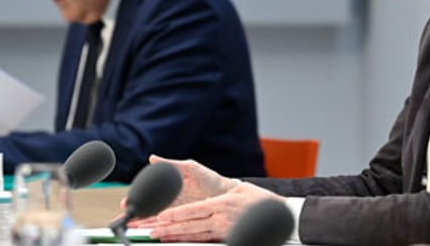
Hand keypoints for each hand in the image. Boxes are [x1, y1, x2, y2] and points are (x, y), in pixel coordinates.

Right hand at [125, 155, 241, 225]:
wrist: (225, 192)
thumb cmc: (208, 178)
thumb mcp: (189, 168)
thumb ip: (171, 164)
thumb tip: (152, 158)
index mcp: (168, 189)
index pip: (148, 195)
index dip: (136, 199)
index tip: (126, 203)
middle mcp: (170, 202)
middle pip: (148, 210)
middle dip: (136, 215)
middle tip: (127, 219)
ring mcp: (176, 211)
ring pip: (156, 219)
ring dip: (145, 224)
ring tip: (135, 228)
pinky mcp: (184, 219)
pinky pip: (169, 225)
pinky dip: (160, 228)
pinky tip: (153, 231)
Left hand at [145, 182, 285, 242]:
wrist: (280, 215)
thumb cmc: (260, 200)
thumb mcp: (240, 189)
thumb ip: (220, 196)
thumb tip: (205, 200)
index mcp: (222, 204)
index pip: (193, 211)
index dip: (175, 215)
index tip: (160, 217)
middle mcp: (221, 219)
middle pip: (189, 225)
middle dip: (168, 228)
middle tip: (150, 230)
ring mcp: (224, 230)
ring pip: (194, 235)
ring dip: (175, 236)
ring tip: (159, 236)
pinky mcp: (227, 238)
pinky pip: (203, 240)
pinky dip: (189, 240)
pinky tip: (178, 240)